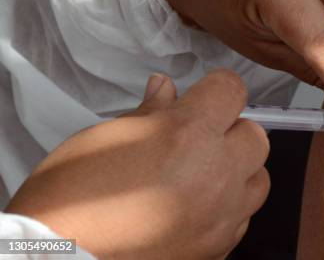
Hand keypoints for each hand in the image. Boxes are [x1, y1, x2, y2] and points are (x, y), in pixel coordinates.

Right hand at [6, 70, 268, 259]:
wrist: (59, 258)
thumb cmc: (72, 196)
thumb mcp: (106, 137)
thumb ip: (150, 112)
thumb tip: (166, 88)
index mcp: (189, 133)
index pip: (232, 90)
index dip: (218, 88)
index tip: (206, 94)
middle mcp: (216, 173)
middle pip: (256, 136)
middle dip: (232, 130)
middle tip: (200, 137)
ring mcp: (222, 215)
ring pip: (258, 179)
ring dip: (238, 171)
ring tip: (204, 174)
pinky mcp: (218, 247)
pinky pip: (242, 218)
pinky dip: (228, 208)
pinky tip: (197, 207)